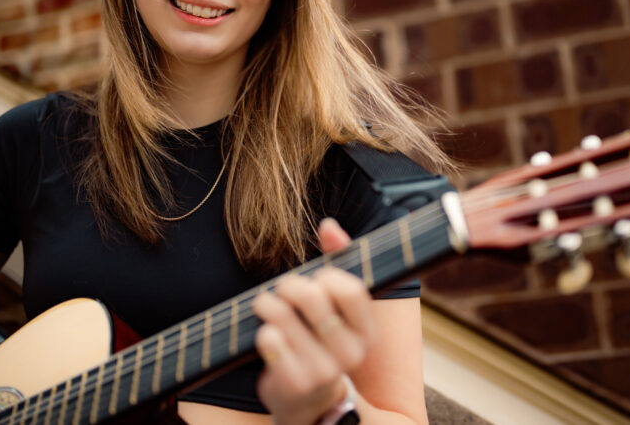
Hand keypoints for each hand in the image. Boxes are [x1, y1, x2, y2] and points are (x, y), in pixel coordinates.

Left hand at [252, 218, 372, 424]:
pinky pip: (270, 342)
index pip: (352, 290)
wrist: (308, 402)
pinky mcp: (295, 384)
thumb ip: (337, 263)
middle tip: (282, 287)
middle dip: (291, 285)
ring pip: (285, 318)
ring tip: (264, 303)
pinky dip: (263, 331)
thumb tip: (328, 226)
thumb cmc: (320, 341)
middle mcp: (350, 353)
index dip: (327, 276)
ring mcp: (323, 371)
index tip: (316, 279)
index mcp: (366, 331)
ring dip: (268, 303)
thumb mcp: (336, 308)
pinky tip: (265, 334)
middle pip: (314, 298)